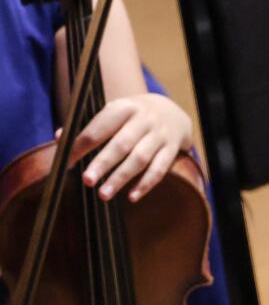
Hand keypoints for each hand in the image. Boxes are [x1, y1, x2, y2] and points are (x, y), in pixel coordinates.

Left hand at [73, 93, 193, 201]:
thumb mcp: (113, 112)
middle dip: (103, 163)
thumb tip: (60, 138)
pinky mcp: (172, 149)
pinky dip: (146, 184)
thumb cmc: (131, 116)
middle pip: (122, 144)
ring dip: (121, 178)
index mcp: (125, 107)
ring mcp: (161, 134)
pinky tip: (132, 197)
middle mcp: (145, 119)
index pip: (100, 128)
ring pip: (140, 159)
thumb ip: (88, 126)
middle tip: (86, 180)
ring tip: (103, 195)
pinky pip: (160, 169)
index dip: (82, 146)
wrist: (172, 111)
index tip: (66, 163)